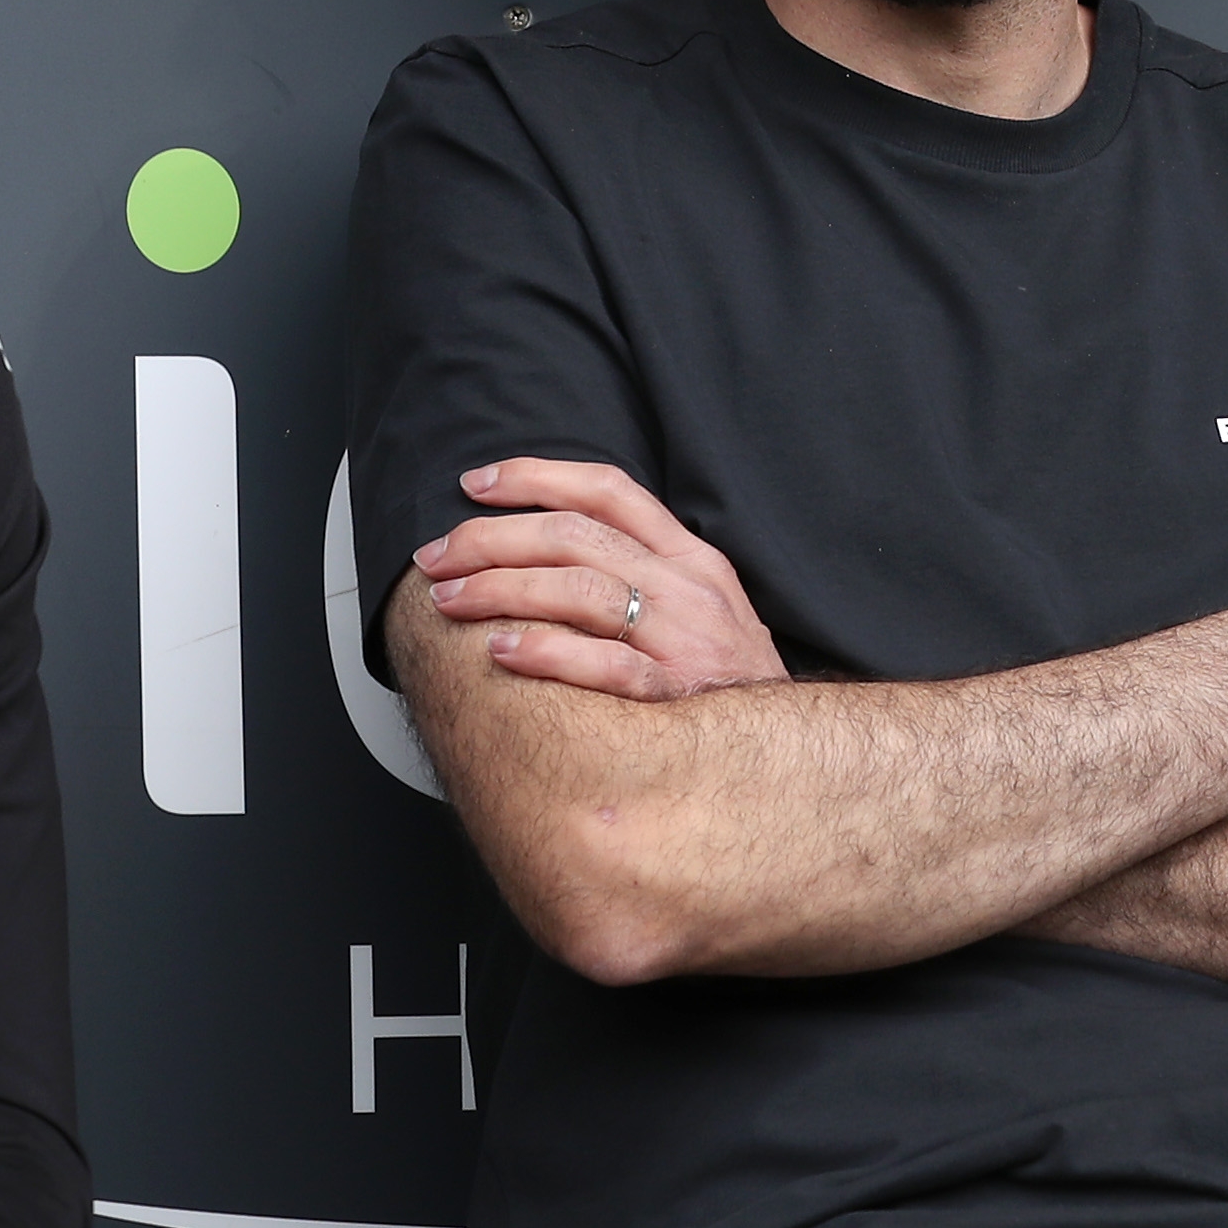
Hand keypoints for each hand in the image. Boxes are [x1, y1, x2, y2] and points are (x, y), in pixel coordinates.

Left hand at [418, 457, 791, 698]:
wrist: (790, 750)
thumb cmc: (728, 679)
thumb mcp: (703, 606)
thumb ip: (643, 571)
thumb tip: (551, 548)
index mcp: (690, 557)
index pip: (607, 490)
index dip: (536, 477)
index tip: (476, 483)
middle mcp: (686, 587)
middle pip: (574, 537)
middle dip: (492, 540)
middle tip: (437, 557)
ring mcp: (682, 639)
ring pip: (578, 591)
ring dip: (501, 589)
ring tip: (450, 599)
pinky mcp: (675, 694)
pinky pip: (601, 664)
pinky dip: (545, 652)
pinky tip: (500, 650)